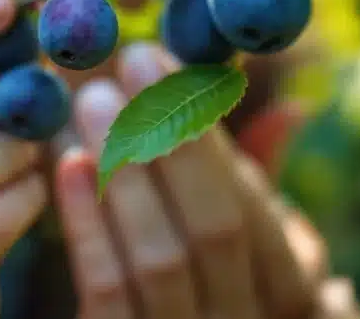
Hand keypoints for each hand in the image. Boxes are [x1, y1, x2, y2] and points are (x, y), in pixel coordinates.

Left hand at [53, 42, 359, 318]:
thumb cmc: (206, 291)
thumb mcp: (243, 252)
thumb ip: (256, 190)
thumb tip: (291, 109)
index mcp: (282, 296)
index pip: (255, 214)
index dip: (209, 137)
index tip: (165, 65)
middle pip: (215, 229)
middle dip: (173, 139)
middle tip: (129, 64)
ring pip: (160, 259)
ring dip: (126, 171)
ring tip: (91, 101)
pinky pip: (108, 293)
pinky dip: (89, 228)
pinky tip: (69, 164)